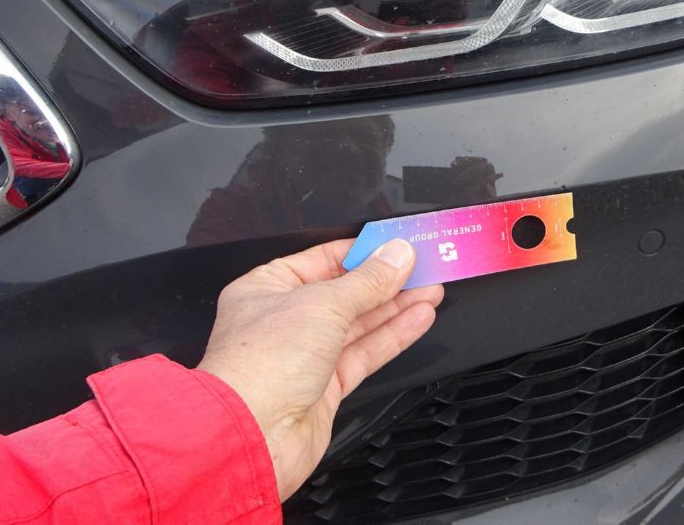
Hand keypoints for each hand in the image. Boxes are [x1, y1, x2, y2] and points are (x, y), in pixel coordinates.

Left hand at [197, 238, 441, 500]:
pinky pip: (365, 353)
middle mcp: (285, 321)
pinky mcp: (325, 387)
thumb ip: (368, 281)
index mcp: (267, 288)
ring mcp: (305, 356)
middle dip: (387, 280)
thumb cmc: (260, 367)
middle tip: (424, 267)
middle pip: (346, 292)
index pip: (324, 259)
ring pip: (360, 324)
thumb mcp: (323, 305)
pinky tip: (418, 319)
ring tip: (432, 289)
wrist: (252, 437)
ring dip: (397, 307)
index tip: (397, 245)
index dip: (364, 251)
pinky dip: (393, 335)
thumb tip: (397, 256)